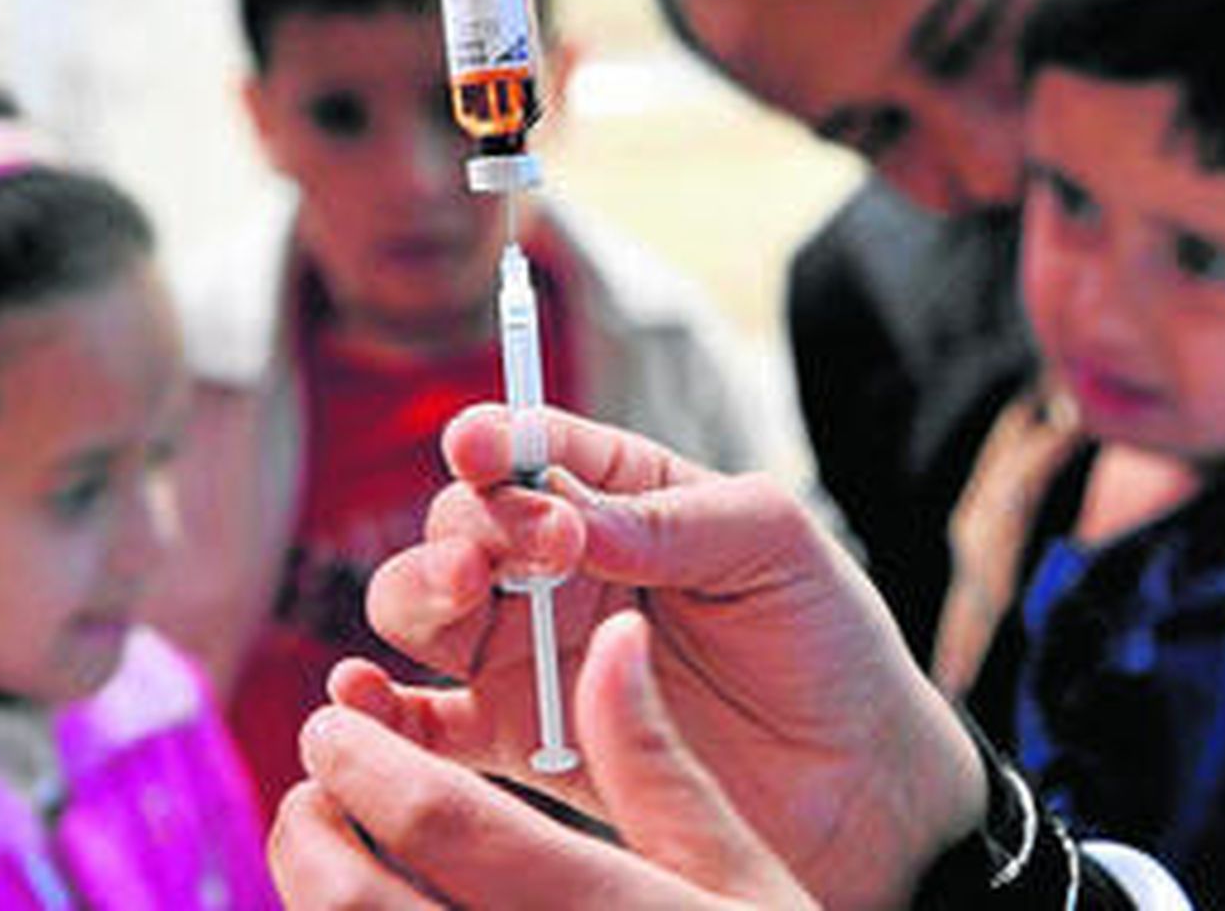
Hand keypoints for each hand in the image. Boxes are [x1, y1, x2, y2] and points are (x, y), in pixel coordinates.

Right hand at [361, 404, 983, 906]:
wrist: (858, 785)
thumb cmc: (825, 641)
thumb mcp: (769, 542)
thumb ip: (664, 519)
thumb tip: (564, 512)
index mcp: (621, 496)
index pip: (530, 448)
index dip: (494, 440)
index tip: (482, 446)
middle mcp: (560, 567)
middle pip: (460, 521)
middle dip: (472, 520)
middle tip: (536, 548)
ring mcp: (532, 653)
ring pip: (421, 603)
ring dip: (422, 587)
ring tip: (471, 593)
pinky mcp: (517, 742)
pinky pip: (420, 725)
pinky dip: (376, 710)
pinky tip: (366, 695)